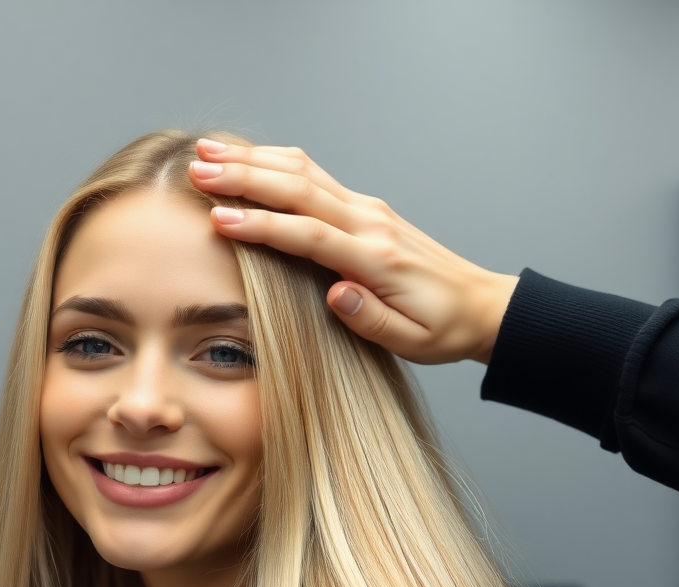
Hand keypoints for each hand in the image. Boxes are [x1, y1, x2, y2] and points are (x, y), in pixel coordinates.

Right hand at [187, 139, 517, 365]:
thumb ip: (371, 320)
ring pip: (304, 172)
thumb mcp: (411, 341)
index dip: (262, 226)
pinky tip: (248, 158)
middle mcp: (370, 224)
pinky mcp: (364, 208)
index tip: (219, 220)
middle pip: (299, 189)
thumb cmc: (442, 328)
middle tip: (198, 171)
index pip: (310, 236)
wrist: (480, 305)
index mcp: (376, 260)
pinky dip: (276, 162)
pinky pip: (314, 176)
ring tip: (208, 153)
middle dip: (245, 177)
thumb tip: (335, 295)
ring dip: (254, 159)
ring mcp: (368, 210)